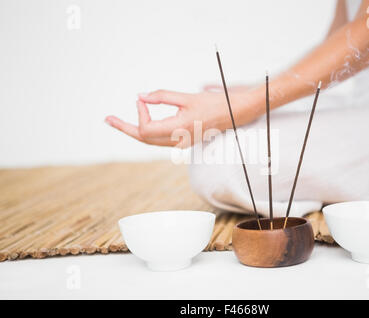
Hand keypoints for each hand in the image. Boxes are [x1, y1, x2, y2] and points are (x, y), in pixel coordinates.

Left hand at [105, 86, 262, 147]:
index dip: (140, 113)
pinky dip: (146, 130)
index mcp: (178, 130)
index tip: (142, 99)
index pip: (146, 129)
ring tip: (116, 122)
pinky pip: (158, 139)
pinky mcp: (182, 141)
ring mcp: (180, 143)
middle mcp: (177, 141)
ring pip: (149, 140)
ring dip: (133, 130)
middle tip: (107, 119)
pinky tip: (140, 120)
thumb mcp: (187, 97)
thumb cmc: (214, 104)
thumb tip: (140, 97)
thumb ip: (162, 97)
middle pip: (143, 139)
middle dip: (125, 128)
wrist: (235, 114)